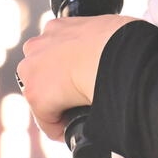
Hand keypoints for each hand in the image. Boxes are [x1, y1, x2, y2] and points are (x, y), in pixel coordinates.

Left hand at [17, 14, 135, 141]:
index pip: (57, 52)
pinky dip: (59, 127)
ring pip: (42, 97)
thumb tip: (116, 51)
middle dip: (58, 88)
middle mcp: (38, 46)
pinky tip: (75, 130)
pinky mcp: (36, 96)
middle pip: (43, 74)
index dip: (71, 69)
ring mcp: (33, 70)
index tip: (85, 80)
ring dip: (57, 107)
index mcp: (58, 28)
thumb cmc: (124, 40)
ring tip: (80, 115)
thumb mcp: (110, 31)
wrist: (116, 52)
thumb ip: (101, 40)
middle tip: (82, 98)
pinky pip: (47, 120)